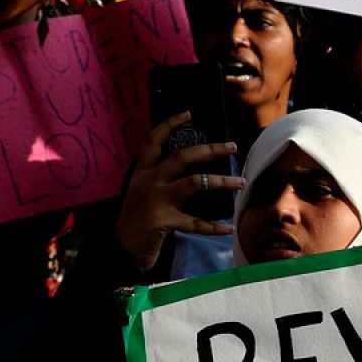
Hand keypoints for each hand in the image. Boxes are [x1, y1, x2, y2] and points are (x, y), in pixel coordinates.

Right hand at [115, 113, 244, 273]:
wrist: (120, 248)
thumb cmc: (138, 218)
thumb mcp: (143, 192)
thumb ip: (161, 178)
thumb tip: (195, 167)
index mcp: (142, 173)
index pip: (152, 141)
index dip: (168, 125)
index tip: (188, 113)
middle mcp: (149, 182)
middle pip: (182, 157)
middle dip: (210, 149)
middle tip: (232, 146)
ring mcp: (156, 200)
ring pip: (195, 182)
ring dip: (222, 181)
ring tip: (241, 182)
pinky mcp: (163, 220)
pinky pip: (195, 223)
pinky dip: (214, 227)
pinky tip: (229, 228)